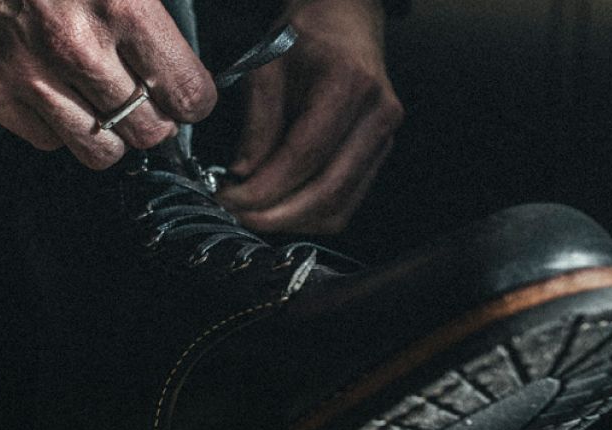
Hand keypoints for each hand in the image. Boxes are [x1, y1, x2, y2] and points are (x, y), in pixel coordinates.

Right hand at [0, 0, 217, 168]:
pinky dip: (61, 128)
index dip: (193, 99)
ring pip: (101, 151)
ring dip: (114, 136)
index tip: (190, 96)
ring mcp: (28, 74)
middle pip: (148, 130)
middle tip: (150, 104)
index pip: (184, 90)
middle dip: (157, 120)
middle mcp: (76, 46)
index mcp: (119, 1)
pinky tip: (59, 98)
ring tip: (108, 110)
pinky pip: (48, 141)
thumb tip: (172, 40)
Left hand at [218, 0, 403, 233]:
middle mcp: (377, 116)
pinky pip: (344, 207)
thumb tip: (243, 178)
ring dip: (291, 222)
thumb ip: (256, 125)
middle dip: (276, 215)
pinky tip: (280, 209)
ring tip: (254, 214)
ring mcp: (383, 140)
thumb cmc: (303, 40)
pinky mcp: (377, 159)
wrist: (344, 24)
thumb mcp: (265, 69)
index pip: (304, 156)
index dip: (263, 188)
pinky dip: (308, 218)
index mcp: (349, 84)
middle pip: (326, 192)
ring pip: (337, 209)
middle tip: (238, 215)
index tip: (228, 198)